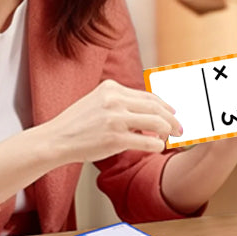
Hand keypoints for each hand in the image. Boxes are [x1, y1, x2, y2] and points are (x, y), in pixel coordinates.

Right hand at [42, 79, 182, 164]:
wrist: (55, 140)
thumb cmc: (77, 124)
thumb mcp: (97, 101)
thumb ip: (121, 102)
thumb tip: (150, 111)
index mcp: (111, 88)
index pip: (147, 95)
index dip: (165, 105)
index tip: (173, 113)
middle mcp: (115, 100)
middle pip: (156, 107)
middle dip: (172, 118)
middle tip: (180, 127)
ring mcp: (115, 119)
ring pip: (156, 122)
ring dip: (169, 131)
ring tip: (173, 137)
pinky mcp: (115, 138)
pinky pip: (148, 141)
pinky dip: (157, 145)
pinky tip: (158, 148)